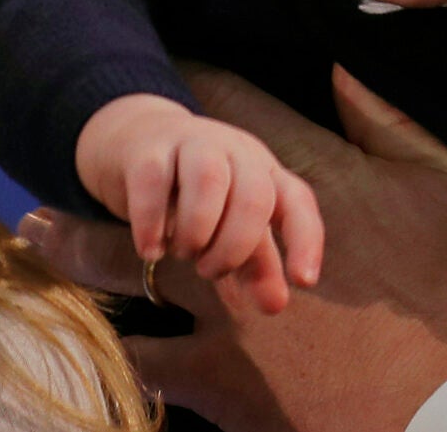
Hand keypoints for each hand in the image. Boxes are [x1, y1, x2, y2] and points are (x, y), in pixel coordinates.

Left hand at [23, 65, 446, 431]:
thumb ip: (388, 124)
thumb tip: (342, 71)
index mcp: (311, 185)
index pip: (236, 120)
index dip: (194, 86)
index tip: (165, 67)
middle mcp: (249, 242)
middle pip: (154, 198)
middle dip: (103, 178)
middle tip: (63, 160)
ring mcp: (227, 315)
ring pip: (130, 277)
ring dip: (79, 256)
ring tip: (37, 240)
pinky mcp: (221, 381)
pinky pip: (147, 360)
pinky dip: (122, 347)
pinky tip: (100, 342)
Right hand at [75, 93, 323, 313]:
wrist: (140, 141)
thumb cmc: (197, 194)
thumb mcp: (231, 225)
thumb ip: (256, 265)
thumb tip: (276, 305)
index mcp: (265, 172)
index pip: (297, 202)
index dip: (306, 241)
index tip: (303, 281)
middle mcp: (237, 152)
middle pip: (254, 197)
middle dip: (235, 247)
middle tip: (209, 270)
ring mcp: (194, 144)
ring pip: (208, 180)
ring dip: (197, 231)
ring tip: (183, 254)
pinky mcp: (150, 150)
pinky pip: (154, 181)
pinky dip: (152, 223)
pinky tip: (150, 250)